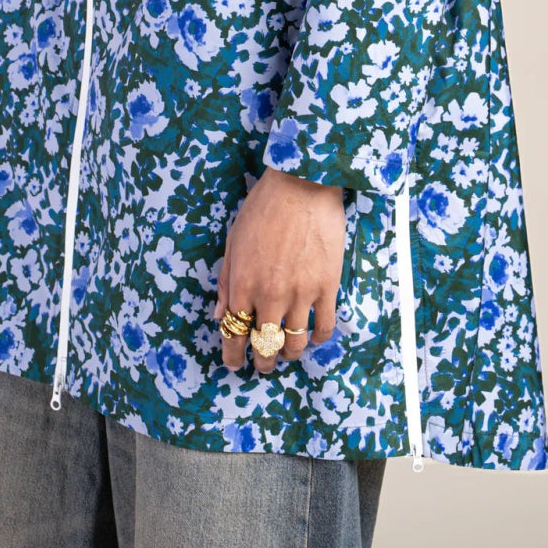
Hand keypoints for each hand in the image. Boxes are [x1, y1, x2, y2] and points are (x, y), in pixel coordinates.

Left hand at [212, 164, 346, 372]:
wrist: (302, 184)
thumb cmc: (263, 206)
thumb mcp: (234, 240)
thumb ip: (227, 281)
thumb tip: (219, 314)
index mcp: (243, 283)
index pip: (234, 332)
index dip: (233, 354)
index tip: (234, 364)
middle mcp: (269, 295)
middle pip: (264, 345)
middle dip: (262, 361)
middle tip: (263, 364)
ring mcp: (300, 294)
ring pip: (294, 344)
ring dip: (289, 354)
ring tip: (287, 353)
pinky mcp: (327, 287)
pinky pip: (324, 327)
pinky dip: (318, 339)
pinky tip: (313, 337)